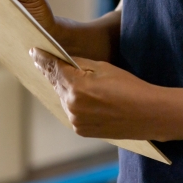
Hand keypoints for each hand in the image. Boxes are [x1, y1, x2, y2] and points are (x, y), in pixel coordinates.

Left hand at [31, 48, 161, 139]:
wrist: (149, 114)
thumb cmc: (129, 87)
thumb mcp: (103, 67)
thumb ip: (79, 64)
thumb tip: (62, 61)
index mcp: (76, 86)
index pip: (53, 68)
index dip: (42, 59)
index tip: (34, 52)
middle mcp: (72, 105)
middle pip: (56, 84)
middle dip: (53, 73)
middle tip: (45, 61)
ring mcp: (76, 120)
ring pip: (63, 98)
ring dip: (64, 89)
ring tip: (70, 80)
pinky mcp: (81, 131)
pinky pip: (72, 112)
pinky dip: (73, 103)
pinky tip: (82, 97)